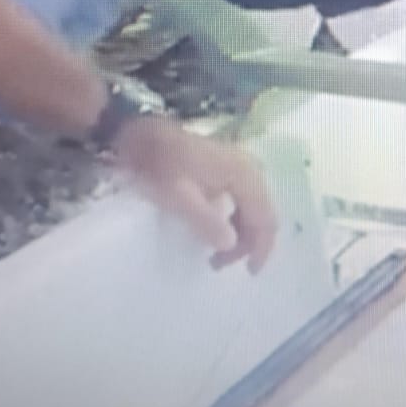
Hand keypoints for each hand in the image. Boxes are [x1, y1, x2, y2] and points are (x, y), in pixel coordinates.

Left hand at [112, 116, 276, 272]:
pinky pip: (242, 200)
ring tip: (217, 255)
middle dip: (249, 244)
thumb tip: (230, 244)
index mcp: (243, 174)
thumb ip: (206, 221)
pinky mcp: (226, 167)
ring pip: (254, 208)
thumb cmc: (158, 165)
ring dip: (241, 234)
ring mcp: (238, 165)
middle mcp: (248, 168)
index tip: (249, 273)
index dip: (261, 248)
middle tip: (220, 265)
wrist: (139, 133)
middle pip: (263, 214)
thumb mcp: (178, 196)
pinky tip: (216, 231)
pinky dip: (234, 220)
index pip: (265, 219)